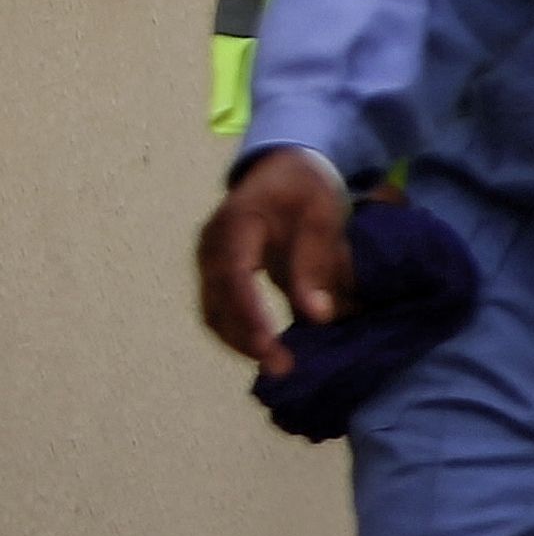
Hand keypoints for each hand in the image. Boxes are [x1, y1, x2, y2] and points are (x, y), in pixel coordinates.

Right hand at [195, 148, 354, 378]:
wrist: (284, 168)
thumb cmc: (307, 187)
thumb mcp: (323, 214)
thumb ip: (317, 261)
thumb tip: (318, 316)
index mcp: (236, 222)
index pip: (234, 275)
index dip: (249, 313)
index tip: (269, 345)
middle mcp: (212, 245)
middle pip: (217, 301)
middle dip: (246, 339)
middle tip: (283, 367)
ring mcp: (209, 260)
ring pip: (213, 312)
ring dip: (241, 342)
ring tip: (279, 365)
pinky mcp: (216, 274)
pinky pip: (220, 310)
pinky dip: (240, 333)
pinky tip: (267, 350)